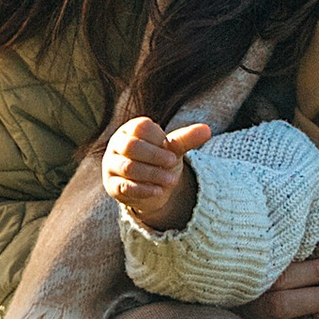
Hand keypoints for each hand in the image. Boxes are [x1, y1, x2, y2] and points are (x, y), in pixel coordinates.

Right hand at [101, 116, 206, 231]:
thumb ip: (187, 139)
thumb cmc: (161, 160)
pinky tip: (159, 191)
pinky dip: (144, 189)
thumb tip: (207, 129)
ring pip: (128, 167)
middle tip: (173, 163)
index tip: (172, 150)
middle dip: (155, 156)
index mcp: (131, 129)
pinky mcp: (111, 185)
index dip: (159, 139)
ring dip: (152, 174)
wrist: (152, 187)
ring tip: (171, 180)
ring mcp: (111, 165)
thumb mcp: (174, 149)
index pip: (141, 128)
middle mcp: (117, 144)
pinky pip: (124, 186)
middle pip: (132, 146)